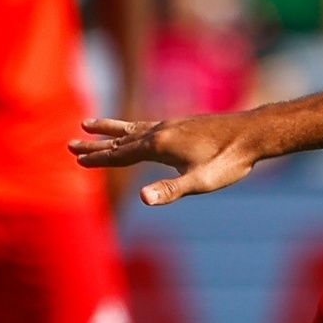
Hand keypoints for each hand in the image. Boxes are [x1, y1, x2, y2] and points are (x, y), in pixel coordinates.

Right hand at [72, 114, 266, 205]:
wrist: (253, 133)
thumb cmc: (229, 160)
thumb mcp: (200, 181)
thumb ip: (171, 190)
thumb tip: (143, 199)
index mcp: (158, 144)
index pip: (120, 154)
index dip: (99, 158)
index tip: (77, 160)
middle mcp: (160, 130)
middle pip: (120, 139)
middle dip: (95, 143)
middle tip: (70, 143)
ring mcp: (171, 125)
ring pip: (132, 127)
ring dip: (110, 129)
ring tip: (90, 124)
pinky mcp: (183, 123)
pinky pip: (148, 124)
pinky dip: (132, 126)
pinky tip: (137, 128)